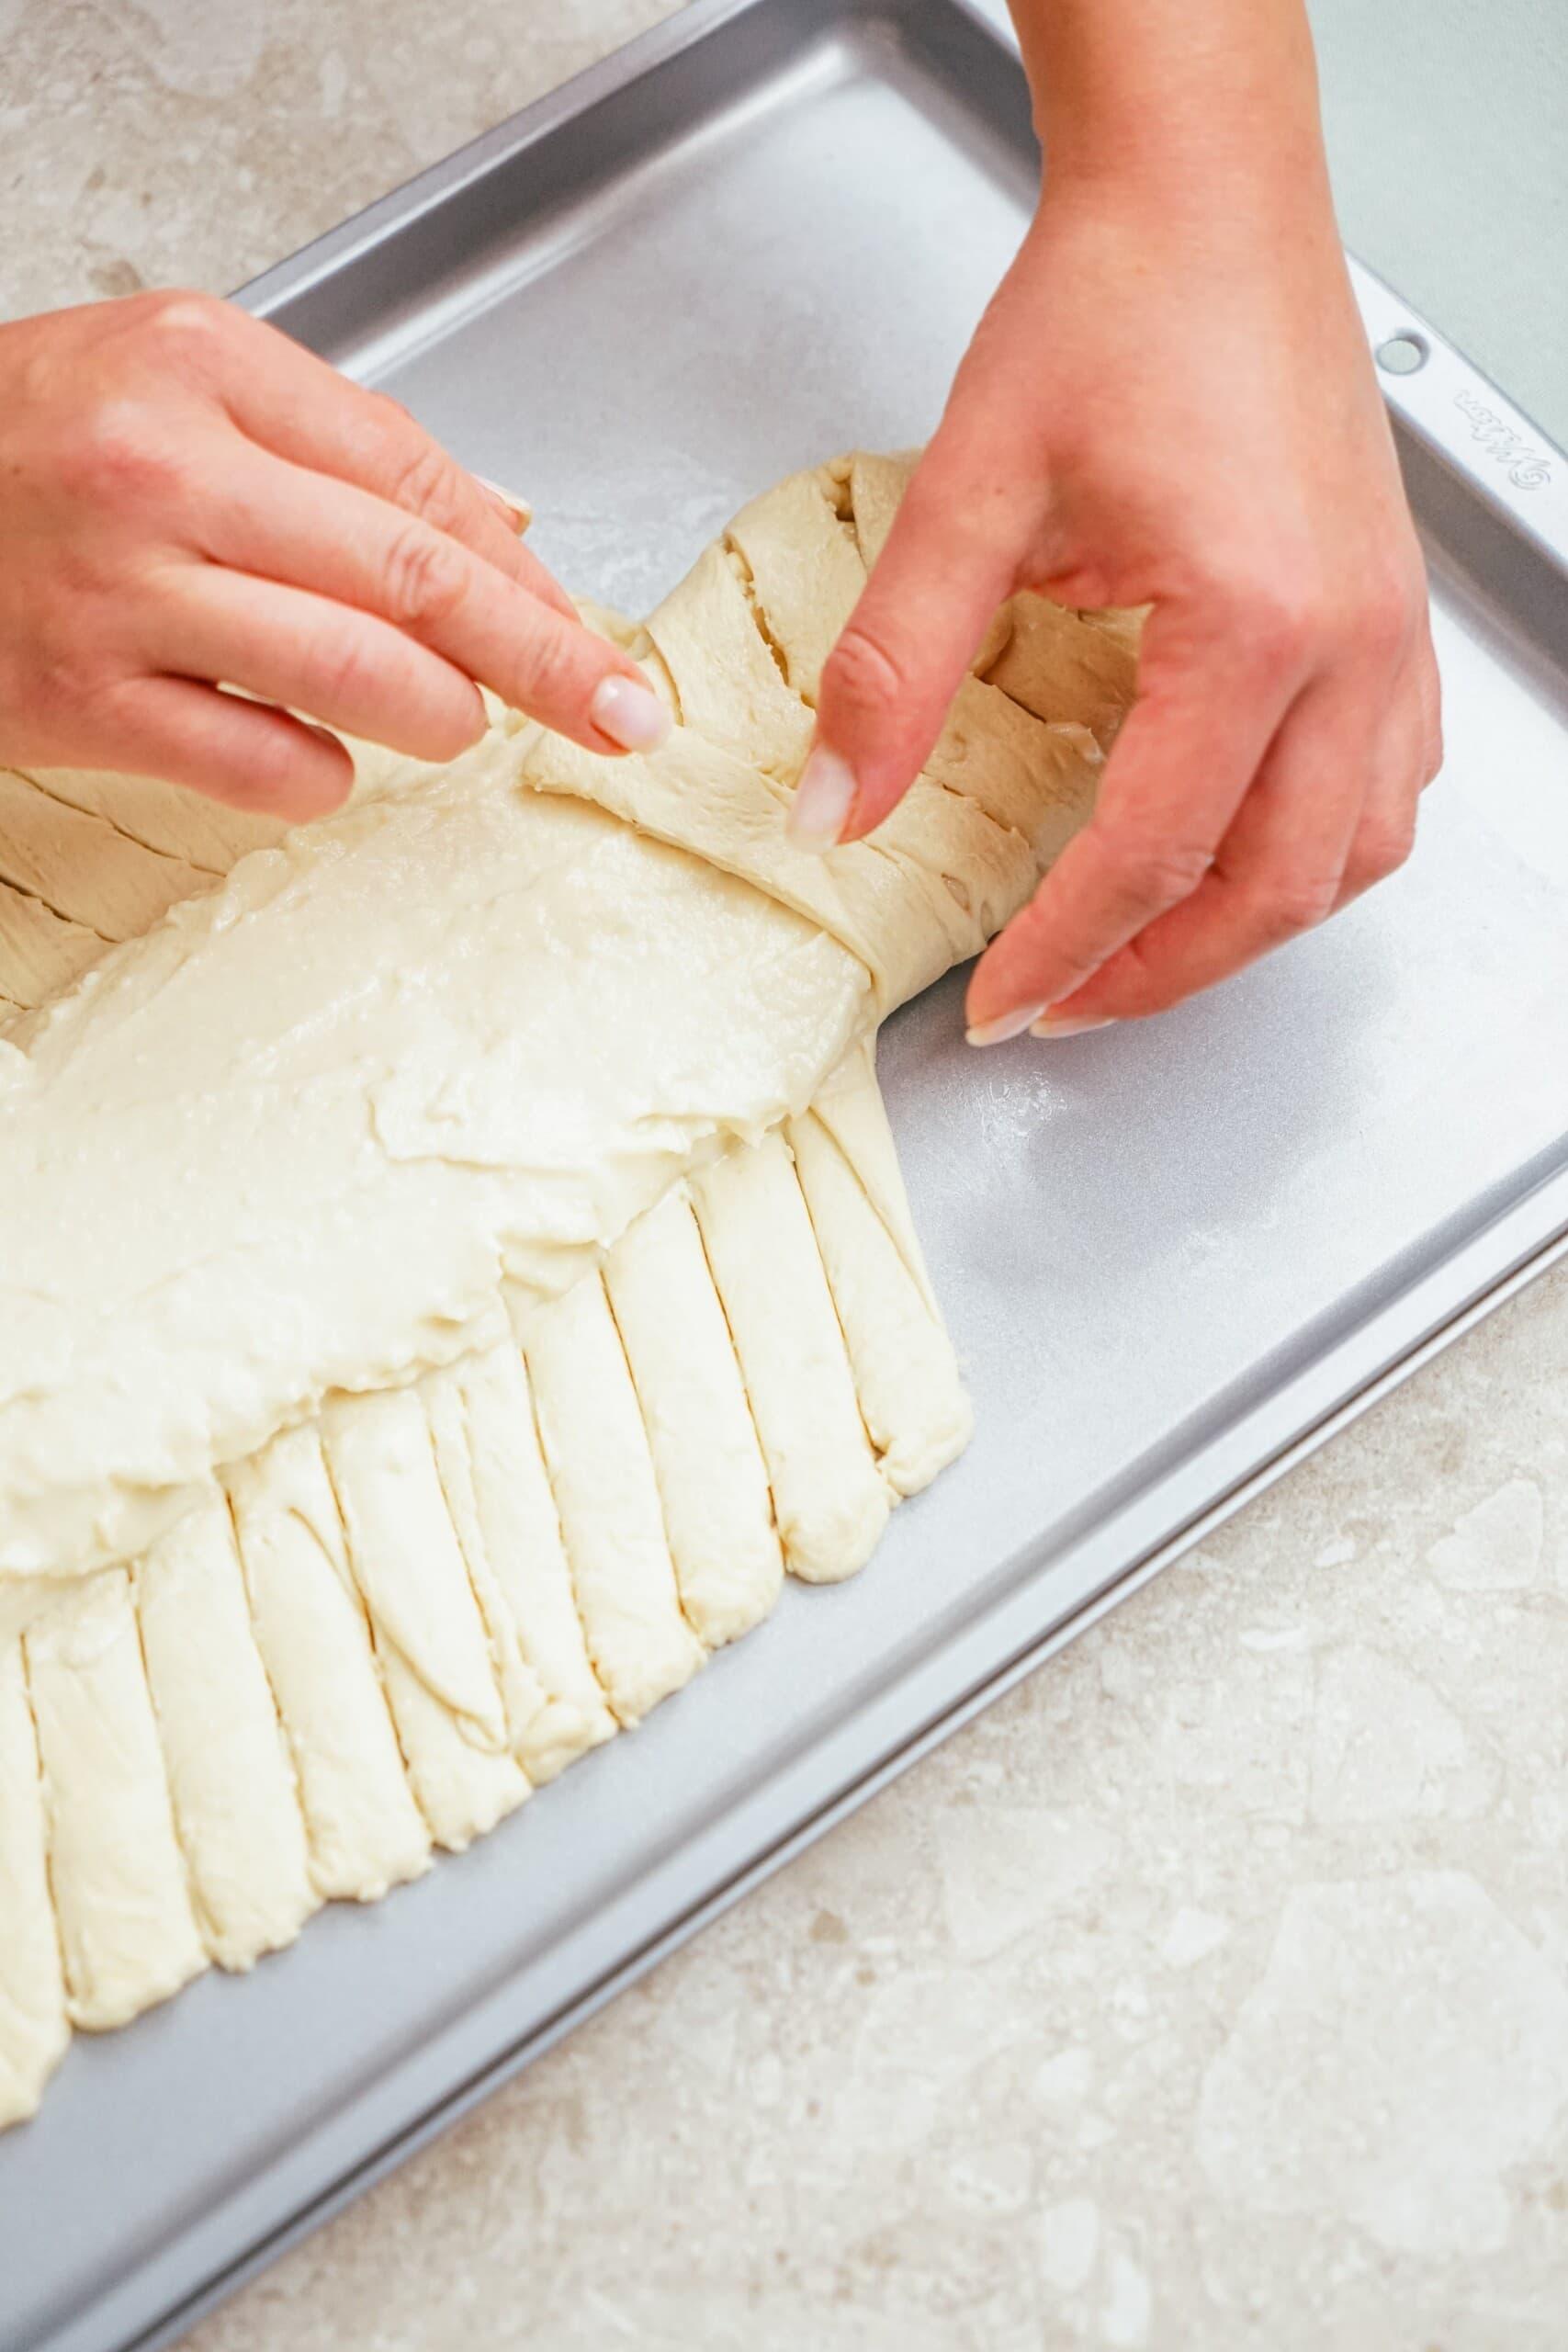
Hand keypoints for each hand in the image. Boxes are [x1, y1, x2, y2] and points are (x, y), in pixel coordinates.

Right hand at [0, 292, 667, 817]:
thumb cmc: (29, 443)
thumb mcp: (175, 383)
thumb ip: (337, 446)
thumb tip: (507, 532)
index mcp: (201, 363)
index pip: (420, 476)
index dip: (528, 574)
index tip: (597, 636)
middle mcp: (164, 468)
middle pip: (416, 575)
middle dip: (545, 660)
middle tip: (621, 714)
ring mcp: (122, 589)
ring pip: (359, 674)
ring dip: (440, 718)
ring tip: (447, 722)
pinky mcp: (86, 700)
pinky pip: (267, 765)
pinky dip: (324, 776)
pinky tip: (317, 752)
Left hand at [793, 180, 1440, 1041]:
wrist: (1206, 199)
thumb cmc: (1115, 306)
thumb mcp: (969, 494)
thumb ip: (894, 669)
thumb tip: (837, 806)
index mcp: (1253, 621)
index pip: (1152, 855)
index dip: (1064, 951)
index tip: (998, 1004)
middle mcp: (1350, 642)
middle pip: (1273, 889)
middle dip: (1157, 974)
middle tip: (1059, 1006)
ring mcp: (1388, 631)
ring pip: (1351, 855)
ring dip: (1246, 929)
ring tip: (1138, 954)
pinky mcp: (1390, 611)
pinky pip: (1388, 784)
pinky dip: (1313, 852)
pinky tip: (1239, 850)